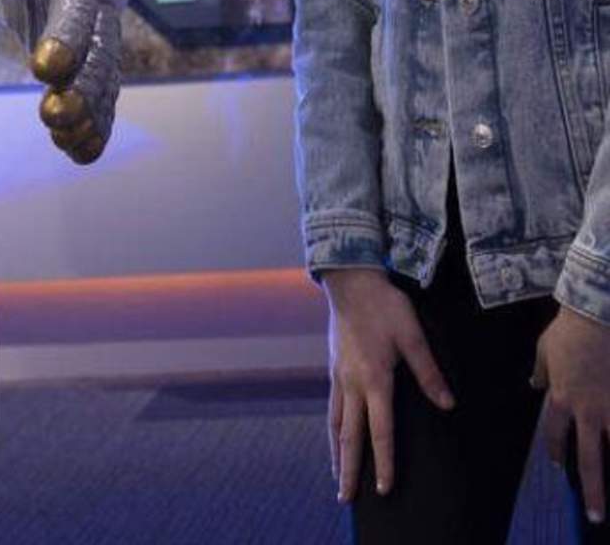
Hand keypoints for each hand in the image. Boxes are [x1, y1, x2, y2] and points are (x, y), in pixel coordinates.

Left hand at [0, 0, 121, 163]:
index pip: (78, 7)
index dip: (66, 36)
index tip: (45, 66)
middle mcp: (99, 12)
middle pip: (99, 52)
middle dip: (81, 87)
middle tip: (57, 115)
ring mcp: (100, 39)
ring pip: (104, 80)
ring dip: (90, 113)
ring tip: (66, 141)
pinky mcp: (94, 61)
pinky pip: (103, 95)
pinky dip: (96, 123)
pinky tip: (79, 151)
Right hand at [324, 267, 455, 501]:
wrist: (350, 281)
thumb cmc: (385, 306)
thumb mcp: (413, 335)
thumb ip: (428, 372)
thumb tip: (448, 404)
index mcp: (374, 380)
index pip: (380, 431)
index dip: (384, 462)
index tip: (384, 489)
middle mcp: (353, 384)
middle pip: (350, 436)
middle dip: (349, 469)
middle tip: (346, 499)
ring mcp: (339, 376)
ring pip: (336, 423)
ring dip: (337, 453)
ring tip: (337, 476)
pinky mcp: (334, 367)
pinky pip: (332, 406)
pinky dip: (333, 428)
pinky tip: (335, 435)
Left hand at [532, 305, 609, 524]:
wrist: (596, 314)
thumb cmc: (568, 330)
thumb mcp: (544, 349)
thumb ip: (540, 371)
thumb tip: (534, 383)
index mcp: (562, 399)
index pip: (555, 435)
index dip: (555, 452)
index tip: (556, 465)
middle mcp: (587, 410)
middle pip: (589, 459)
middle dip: (592, 489)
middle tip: (595, 514)